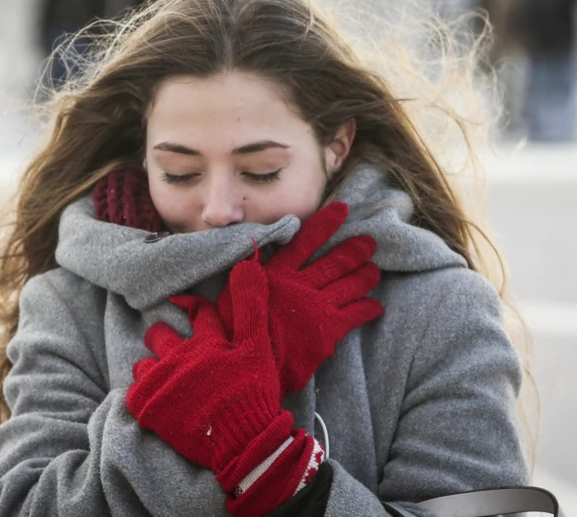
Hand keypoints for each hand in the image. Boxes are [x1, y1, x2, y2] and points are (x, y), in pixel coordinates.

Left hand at [127, 259, 295, 492]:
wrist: (245, 442)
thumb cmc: (254, 394)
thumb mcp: (258, 347)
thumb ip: (251, 307)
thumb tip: (246, 264)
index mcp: (207, 341)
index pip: (195, 311)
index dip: (190, 305)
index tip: (183, 304)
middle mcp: (179, 357)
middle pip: (159, 335)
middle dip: (162, 337)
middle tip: (169, 347)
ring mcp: (162, 383)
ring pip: (144, 364)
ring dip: (151, 368)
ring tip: (162, 379)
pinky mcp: (150, 409)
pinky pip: (133, 394)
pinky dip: (142, 396)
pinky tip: (154, 401)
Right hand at [174, 202, 383, 393]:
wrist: (252, 366)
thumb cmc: (234, 336)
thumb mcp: (223, 307)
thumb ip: (226, 291)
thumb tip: (201, 286)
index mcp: (277, 274)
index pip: (304, 240)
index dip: (325, 223)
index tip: (341, 210)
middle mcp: (301, 285)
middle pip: (335, 260)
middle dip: (354, 249)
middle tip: (369, 241)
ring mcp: (319, 306)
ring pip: (351, 284)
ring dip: (365, 275)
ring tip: (374, 269)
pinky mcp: (330, 330)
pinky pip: (356, 314)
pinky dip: (368, 308)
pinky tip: (375, 306)